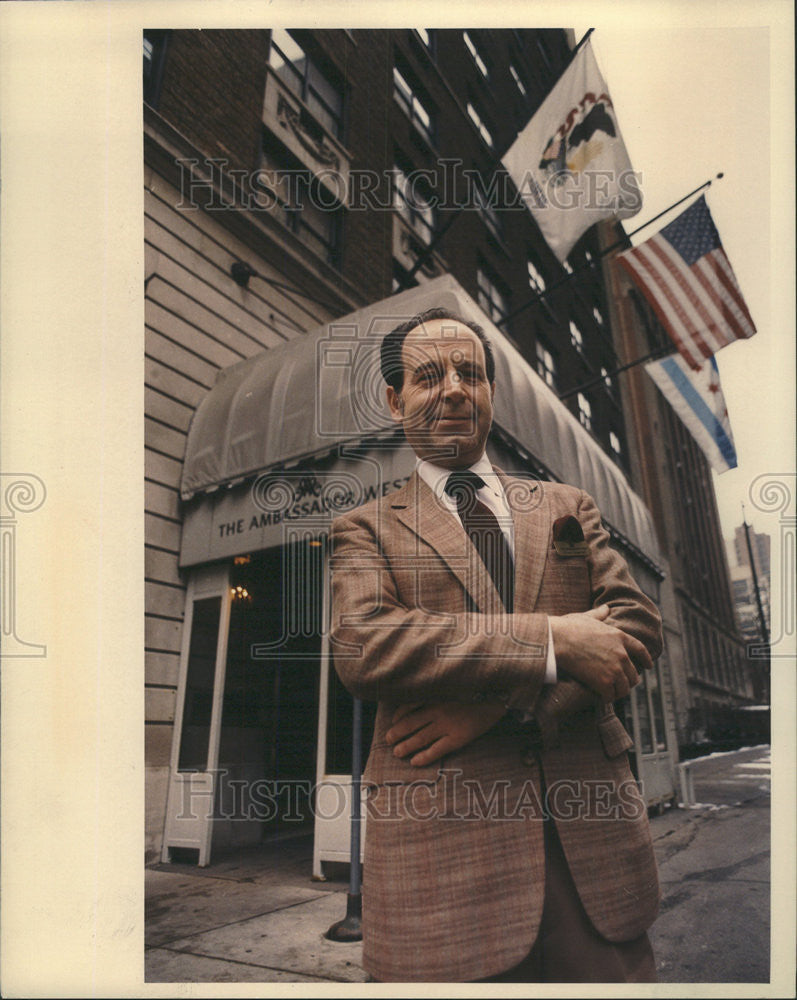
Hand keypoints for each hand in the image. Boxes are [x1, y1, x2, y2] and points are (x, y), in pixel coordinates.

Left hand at [385, 701, 506, 765]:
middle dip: (396, 733)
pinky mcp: (458, 738)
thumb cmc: (474, 691)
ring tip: (397, 753)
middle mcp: (438, 710)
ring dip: (406, 746)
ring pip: (420, 738)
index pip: (408, 706)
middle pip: (410, 723)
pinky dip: (424, 757)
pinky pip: (437, 750)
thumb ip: (436, 693)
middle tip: (388, 740)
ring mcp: (448, 724)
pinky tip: (415, 762)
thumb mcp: (452, 686)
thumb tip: (416, 703)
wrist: (498, 697)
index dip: (398, 716)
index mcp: (435, 695)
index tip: (393, 722)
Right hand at [549, 604, 652, 701]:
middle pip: (634, 674)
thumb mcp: (587, 617)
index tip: (649, 666)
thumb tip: (606, 607)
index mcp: (620, 637)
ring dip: (618, 691)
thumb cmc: (569, 627)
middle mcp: (622, 654)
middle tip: (622, 684)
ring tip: (612, 693)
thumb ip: (600, 614)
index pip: (640, 650)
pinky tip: (602, 697)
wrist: (558, 640)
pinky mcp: (604, 682)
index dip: (646, 659)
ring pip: (624, 688)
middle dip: (629, 680)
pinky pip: (611, 696)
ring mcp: (614, 669)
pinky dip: (606, 698)